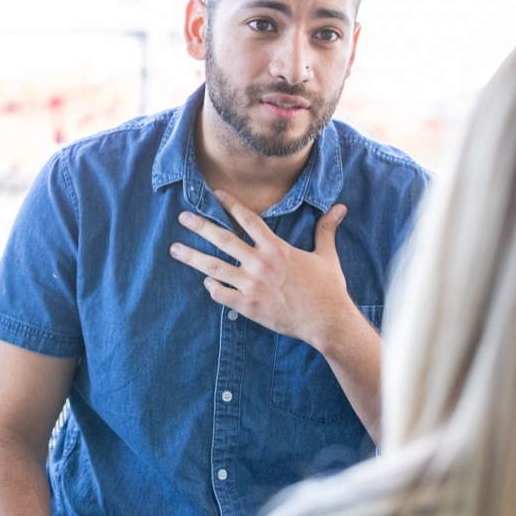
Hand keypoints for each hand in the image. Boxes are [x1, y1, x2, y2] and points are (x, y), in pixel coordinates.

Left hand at [169, 190, 352, 349]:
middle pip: (223, 240)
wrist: (326, 321)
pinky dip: (211, 287)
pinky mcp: (248, 307)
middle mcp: (260, 263)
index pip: (248, 220)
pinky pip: (221, 294)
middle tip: (182, 218)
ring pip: (214, 267)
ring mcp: (251, 285)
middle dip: (200, 227)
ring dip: (192, 257)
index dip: (230, 205)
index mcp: (276, 248)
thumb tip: (340, 208)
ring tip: (175, 250)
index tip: (214, 194)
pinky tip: (205, 282)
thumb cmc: (327, 288)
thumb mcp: (327, 256)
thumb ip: (326, 230)